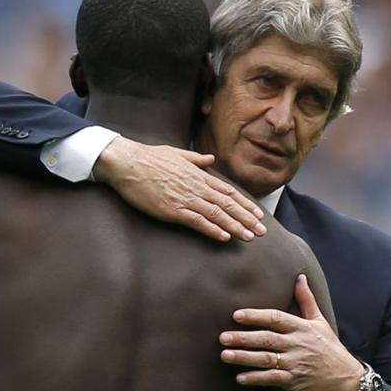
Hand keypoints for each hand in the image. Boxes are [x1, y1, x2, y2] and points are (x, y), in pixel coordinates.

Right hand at [93, 137, 265, 241]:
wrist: (128, 163)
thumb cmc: (149, 158)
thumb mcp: (176, 154)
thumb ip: (195, 159)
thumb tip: (210, 159)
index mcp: (198, 175)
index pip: (227, 191)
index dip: (244, 203)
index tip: (257, 214)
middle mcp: (196, 187)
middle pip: (227, 204)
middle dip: (246, 218)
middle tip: (262, 231)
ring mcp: (185, 198)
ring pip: (216, 214)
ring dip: (235, 226)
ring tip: (249, 237)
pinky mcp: (171, 209)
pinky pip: (197, 221)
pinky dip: (212, 229)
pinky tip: (224, 237)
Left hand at [219, 275, 364, 390]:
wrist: (347, 379)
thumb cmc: (329, 347)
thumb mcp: (320, 321)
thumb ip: (306, 300)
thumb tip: (300, 277)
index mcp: (302, 328)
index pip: (276, 319)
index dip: (256, 316)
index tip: (236, 315)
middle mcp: (297, 344)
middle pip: (267, 339)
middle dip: (243, 338)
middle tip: (222, 337)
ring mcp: (296, 363)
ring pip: (266, 359)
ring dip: (244, 357)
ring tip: (224, 355)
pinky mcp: (295, 381)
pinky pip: (272, 379)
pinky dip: (256, 378)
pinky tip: (239, 378)